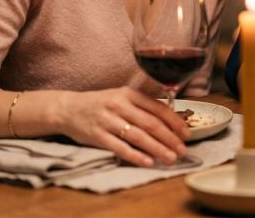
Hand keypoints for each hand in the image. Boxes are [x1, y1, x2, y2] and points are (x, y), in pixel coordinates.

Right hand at [57, 87, 189, 167]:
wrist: (68, 109)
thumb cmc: (100, 104)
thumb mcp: (121, 96)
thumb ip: (142, 105)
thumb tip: (170, 119)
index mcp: (128, 93)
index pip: (157, 107)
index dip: (174, 121)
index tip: (186, 133)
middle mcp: (119, 105)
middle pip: (150, 123)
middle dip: (170, 138)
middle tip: (182, 150)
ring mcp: (107, 120)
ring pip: (138, 136)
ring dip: (157, 148)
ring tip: (170, 158)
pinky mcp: (97, 136)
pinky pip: (120, 147)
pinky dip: (136, 155)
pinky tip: (148, 162)